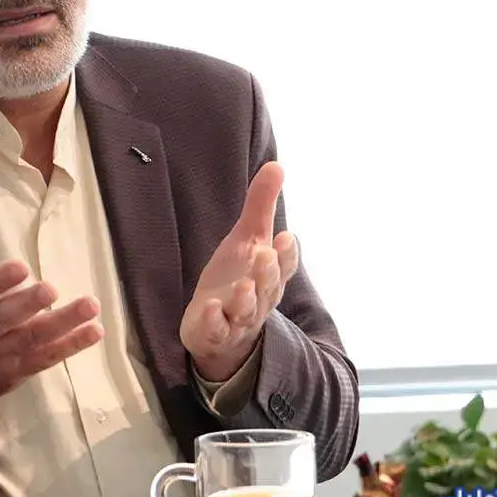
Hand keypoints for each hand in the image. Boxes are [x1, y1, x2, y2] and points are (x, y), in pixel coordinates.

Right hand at [0, 187, 103, 428]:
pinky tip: (95, 331)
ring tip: (90, 306)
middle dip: (27, 305)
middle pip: (3, 318)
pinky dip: (72, 346)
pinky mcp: (19, 369)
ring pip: (31, 339)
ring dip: (62, 324)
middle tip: (51, 288)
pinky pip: (46, 358)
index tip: (20, 267)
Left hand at [180, 161, 299, 381]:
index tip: (286, 236)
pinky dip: (214, 320)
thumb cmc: (238, 277)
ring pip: (246, 310)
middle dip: (267, 273)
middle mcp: (259, 298)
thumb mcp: (247, 238)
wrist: (220, 328)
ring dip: (245, 298)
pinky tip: (209, 308)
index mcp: (270, 274)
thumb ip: (261, 204)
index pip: (284, 264)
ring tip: (243, 284)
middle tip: (265, 255)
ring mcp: (237, 318)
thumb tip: (276, 164)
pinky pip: (216, 329)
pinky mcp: (214, 332)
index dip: (287, 254)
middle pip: (267, 287)